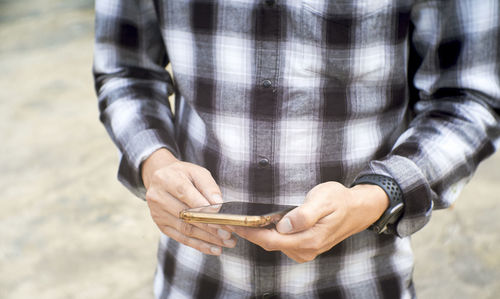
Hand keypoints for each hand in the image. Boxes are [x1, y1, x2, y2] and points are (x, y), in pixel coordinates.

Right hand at [142, 148, 236, 255]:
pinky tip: (215, 248)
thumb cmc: (184, 175)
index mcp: (167, 179)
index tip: (224, 218)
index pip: (187, 196)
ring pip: (185, 229)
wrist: (161, 178)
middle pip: (186, 216)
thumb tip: (219, 206)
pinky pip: (182, 238)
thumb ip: (209, 187)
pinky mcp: (161, 225)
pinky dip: (199, 245)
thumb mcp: (197, 173)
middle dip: (210, 227)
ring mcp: (157, 213)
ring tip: (227, 242)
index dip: (206, 209)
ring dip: (208, 239)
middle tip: (229, 235)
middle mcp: (158, 197)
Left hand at [229, 182, 388, 262]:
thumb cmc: (340, 200)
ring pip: (274, 244)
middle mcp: (305, 250)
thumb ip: (303, 215)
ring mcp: (305, 250)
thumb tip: (284, 225)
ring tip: (243, 220)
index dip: (250, 232)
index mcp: (308, 239)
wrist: (358, 209)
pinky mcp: (304, 247)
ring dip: (258, 234)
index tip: (234, 223)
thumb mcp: (323, 200)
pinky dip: (269, 234)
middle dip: (249, 233)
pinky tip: (262, 224)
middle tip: (230, 220)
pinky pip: (281, 243)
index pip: (270, 240)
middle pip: (269, 244)